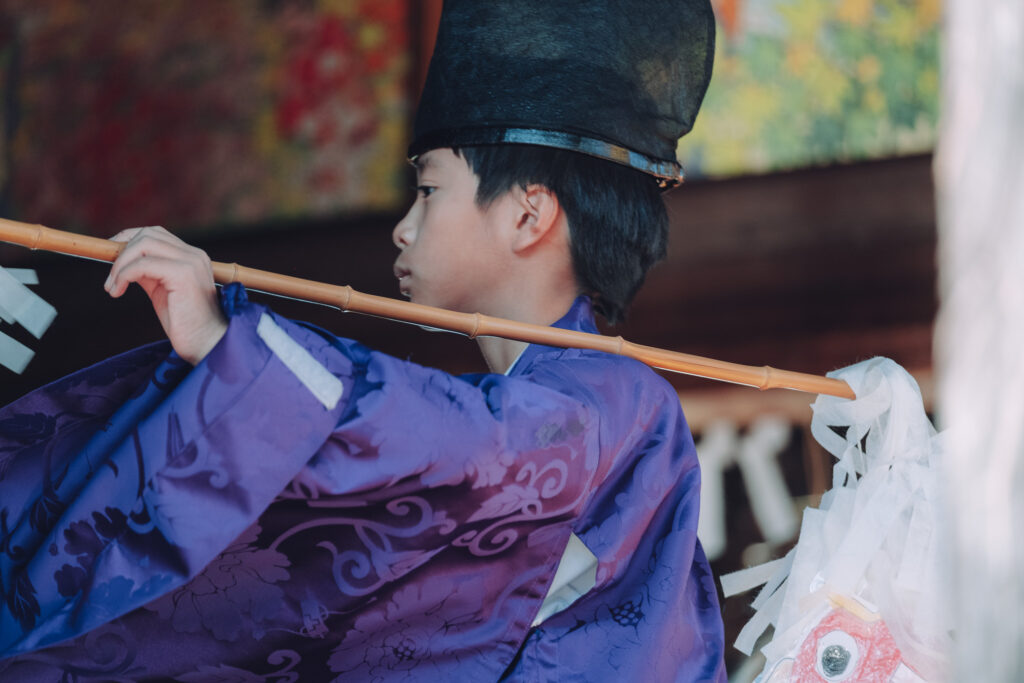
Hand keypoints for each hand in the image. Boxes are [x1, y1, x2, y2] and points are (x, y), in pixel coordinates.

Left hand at [105, 226, 227, 364]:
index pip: (155, 233)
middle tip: (110, 278)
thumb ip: (148, 273)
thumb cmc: (185, 324)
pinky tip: (117, 292)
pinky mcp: (183, 275)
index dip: (128, 239)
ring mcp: (190, 263)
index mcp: (192, 257)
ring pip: (144, 245)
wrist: (206, 344)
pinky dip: (124, 275)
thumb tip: (122, 262)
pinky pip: (143, 265)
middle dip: (121, 252)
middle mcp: (194, 255)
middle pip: (148, 234)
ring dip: (120, 265)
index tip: (110, 255)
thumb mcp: (162, 291)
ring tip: (112, 287)